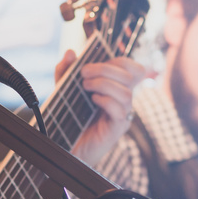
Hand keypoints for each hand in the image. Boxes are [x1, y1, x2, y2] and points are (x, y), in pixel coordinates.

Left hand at [55, 50, 149, 168]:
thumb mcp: (64, 89)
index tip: (96, 62)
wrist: (65, 146)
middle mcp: (123, 100)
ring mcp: (122, 115)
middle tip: (84, 73)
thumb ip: (65, 71)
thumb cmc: (69, 118)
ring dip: (104, 84)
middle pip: (130, 76)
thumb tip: (70, 52)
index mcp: (116, 88)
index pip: (133, 68)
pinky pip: (121, 111)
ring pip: (127, 93)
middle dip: (105, 69)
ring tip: (86, 87)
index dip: (120, 60)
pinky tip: (93, 101)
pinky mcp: (117, 129)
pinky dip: (106, 101)